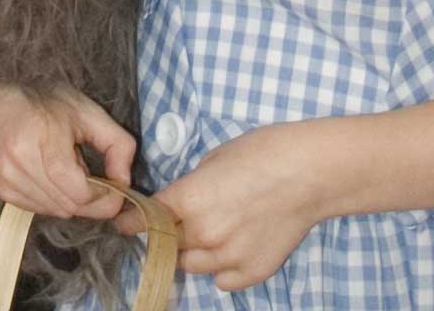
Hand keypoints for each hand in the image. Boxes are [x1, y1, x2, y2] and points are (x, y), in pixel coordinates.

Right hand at [0, 81, 136, 221]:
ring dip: (73, 200)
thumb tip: (125, 181)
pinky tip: (53, 177)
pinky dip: (55, 201)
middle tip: (96, 177)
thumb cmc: (44, 102)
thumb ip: (117, 143)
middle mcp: (22, 163)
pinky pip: (41, 210)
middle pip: (71, 206)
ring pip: (57, 212)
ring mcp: (9, 180)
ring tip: (71, 171)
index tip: (114, 184)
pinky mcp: (4, 192)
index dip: (104, 196)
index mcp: (44, 139)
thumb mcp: (88, 110)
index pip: (80, 193)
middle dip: (92, 199)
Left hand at [147, 127, 327, 290]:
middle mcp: (204, 235)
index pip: (146, 220)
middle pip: (167, 245)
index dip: (134, 220)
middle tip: (177, 222)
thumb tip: (181, 201)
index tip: (125, 223)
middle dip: (166, 234)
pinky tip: (231, 247)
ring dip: (191, 253)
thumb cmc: (261, 153)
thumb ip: (191, 187)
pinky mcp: (252, 273)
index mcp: (188, 201)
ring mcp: (228, 258)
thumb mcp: (214, 159)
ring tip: (208, 233)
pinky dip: (220, 268)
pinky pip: (222, 280)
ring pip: (191, 266)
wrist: (308, 172)